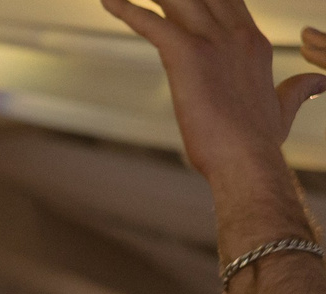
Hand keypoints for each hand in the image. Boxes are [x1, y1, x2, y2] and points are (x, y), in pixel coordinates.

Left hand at [101, 0, 325, 183]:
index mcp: (252, 44)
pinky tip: (107, 0)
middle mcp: (235, 35)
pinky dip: (127, 10)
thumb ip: (299, 88)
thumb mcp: (286, 106)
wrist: (249, 160)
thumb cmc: (261, 142)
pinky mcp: (188, 55)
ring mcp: (212, 42)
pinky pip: (152, 24)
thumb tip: (321, 81)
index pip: (227, 2)